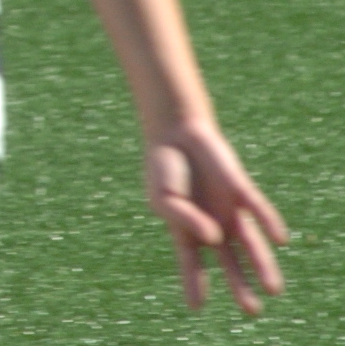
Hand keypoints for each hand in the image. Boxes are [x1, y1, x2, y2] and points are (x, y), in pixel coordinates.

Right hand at [145, 117, 287, 313]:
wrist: (176, 132)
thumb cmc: (163, 167)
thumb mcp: (163, 197)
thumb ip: (185, 219)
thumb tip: (215, 238)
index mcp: (187, 229)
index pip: (192, 262)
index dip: (194, 282)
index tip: (196, 307)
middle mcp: (213, 225)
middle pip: (231, 262)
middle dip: (241, 285)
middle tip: (252, 311)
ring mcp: (228, 209)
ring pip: (251, 243)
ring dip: (263, 266)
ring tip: (273, 290)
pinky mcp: (240, 190)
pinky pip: (258, 209)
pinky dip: (270, 223)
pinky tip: (280, 240)